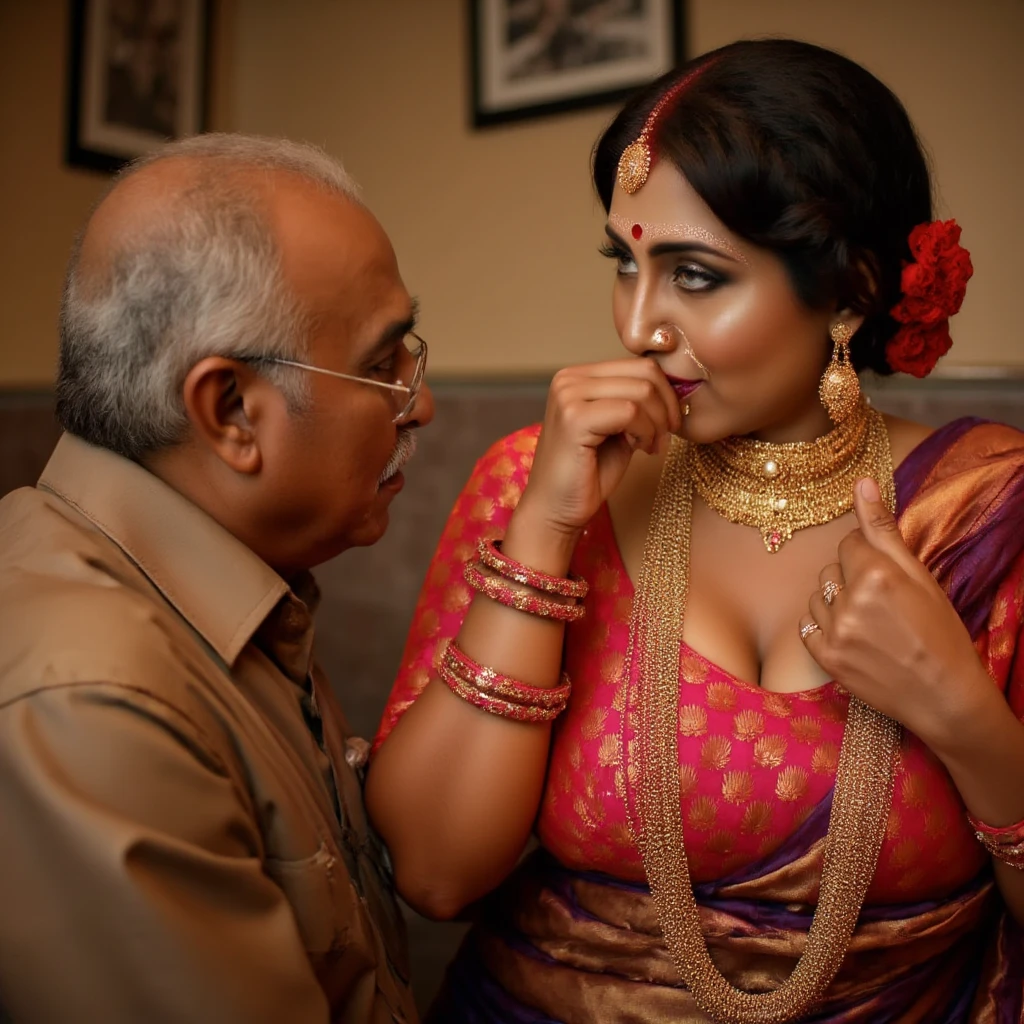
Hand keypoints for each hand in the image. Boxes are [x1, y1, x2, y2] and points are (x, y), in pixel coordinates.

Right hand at [516, 359, 682, 536]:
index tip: (669, 425)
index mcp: (578, 377)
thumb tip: (673, 387)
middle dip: (666, 407)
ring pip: (641, 391)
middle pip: (645, 372)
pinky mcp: (573, 417)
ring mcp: (568, 395)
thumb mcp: (618, 429)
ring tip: (650, 447)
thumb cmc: (588, 474)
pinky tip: (639, 450)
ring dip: (657, 423)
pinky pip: (630, 412)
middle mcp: (569, 379)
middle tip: (664, 438)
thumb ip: (636, 403)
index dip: (666, 394)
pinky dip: (645, 432)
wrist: (555, 510)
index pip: (640, 364)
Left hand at [799, 477, 990, 749]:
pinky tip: (849, 637)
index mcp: (876, 573)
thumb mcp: (920, 576)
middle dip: (850, 579)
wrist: (945, 697)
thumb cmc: (940, 633)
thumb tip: (861, 482)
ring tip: (867, 622)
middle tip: (881, 604)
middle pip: (831, 569)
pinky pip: (806, 626)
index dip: (867, 557)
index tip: (885, 576)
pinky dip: (822, 628)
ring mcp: (835, 632)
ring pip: (815, 596)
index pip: (848, 543)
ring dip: (834, 603)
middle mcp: (850, 600)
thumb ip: (884, 528)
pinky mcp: (825, 658)